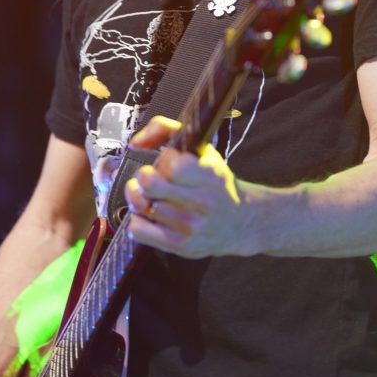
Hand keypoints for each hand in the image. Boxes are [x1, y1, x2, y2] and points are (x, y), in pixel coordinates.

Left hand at [125, 116, 257, 257]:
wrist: (241, 223)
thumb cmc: (216, 184)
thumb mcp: (202, 151)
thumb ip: (165, 130)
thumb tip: (134, 143)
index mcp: (209, 176)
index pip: (170, 163)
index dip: (164, 159)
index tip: (171, 162)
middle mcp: (200, 203)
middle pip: (149, 183)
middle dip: (145, 176)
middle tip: (154, 178)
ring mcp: (189, 226)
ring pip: (140, 205)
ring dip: (141, 198)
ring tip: (154, 197)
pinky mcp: (178, 245)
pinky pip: (137, 230)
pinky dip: (138, 220)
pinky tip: (150, 216)